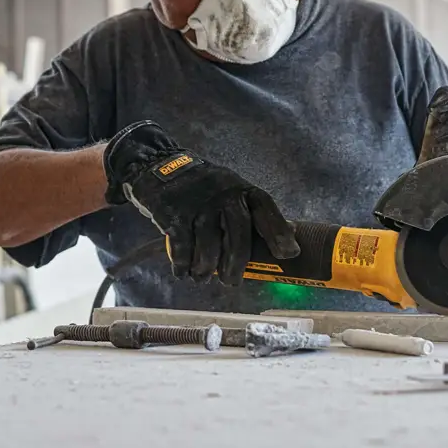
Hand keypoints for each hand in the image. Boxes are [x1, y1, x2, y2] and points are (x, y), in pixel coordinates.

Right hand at [103, 121, 299, 285]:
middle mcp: (223, 195)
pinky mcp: (173, 213)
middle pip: (237, 235)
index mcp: (241, 189)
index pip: (265, 209)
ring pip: (208, 245)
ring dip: (205, 268)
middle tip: (231, 282)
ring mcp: (198, 204)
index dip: (279, 232)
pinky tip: (183, 272)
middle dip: (235, 264)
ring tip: (202, 277)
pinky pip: (181, 246)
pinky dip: (182, 264)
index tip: (288, 254)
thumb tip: (290, 236)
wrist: (158, 166)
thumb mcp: (229, 191)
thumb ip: (252, 213)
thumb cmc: (202, 188)